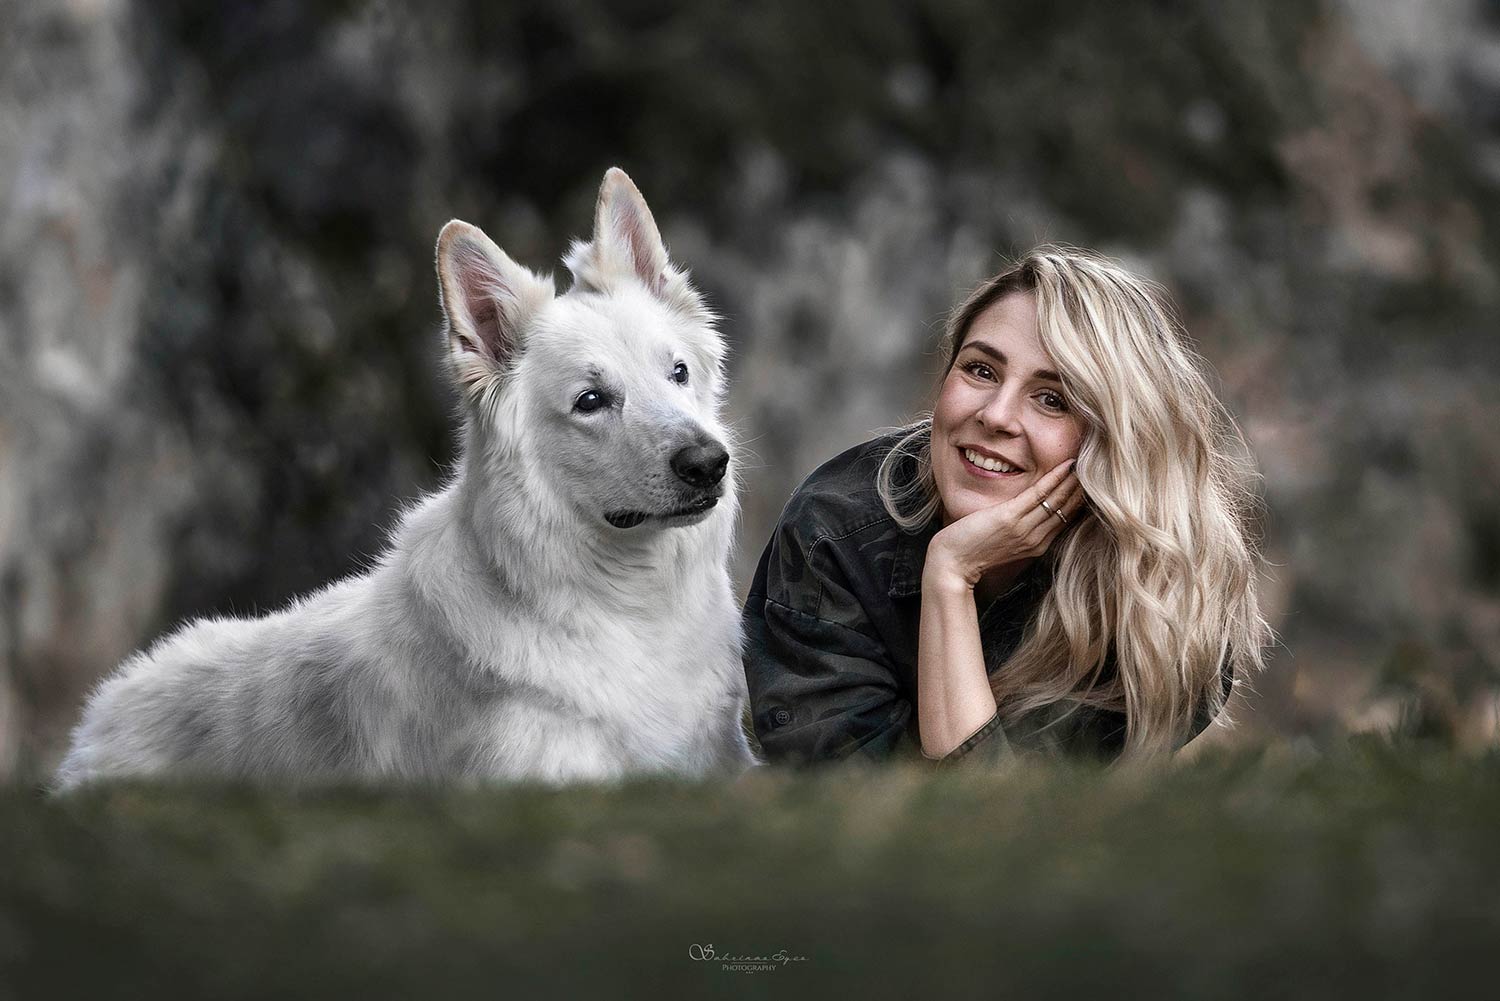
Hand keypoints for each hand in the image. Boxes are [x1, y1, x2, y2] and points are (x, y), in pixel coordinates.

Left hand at [926, 458, 1087, 588]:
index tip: (1091, 482)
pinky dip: (1055, 478)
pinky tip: (1066, 465)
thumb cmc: (972, 551)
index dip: (1080, 500)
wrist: (951, 565)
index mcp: (1036, 545)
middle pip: (1068, 509)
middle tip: (1097, 466)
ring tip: (1087, 461)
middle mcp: (1036, 539)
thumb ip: (1020, 529)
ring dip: (1074, 479)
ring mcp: (1024, 529)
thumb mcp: (1003, 542)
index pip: (1066, 519)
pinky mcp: (1010, 518)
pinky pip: (1039, 494)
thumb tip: (1028, 512)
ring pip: (1058, 500)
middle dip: (1083, 487)